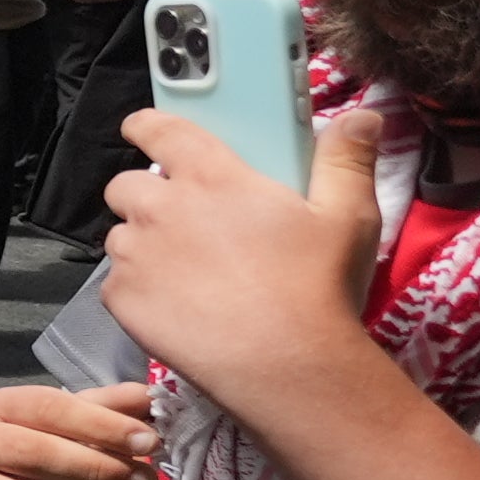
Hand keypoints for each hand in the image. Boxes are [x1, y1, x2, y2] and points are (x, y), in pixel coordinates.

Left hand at [98, 106, 386, 412]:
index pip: (159, 130)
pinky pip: (116, 282)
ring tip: (183, 268)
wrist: (286, 364)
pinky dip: (137, 288)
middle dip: (145, 194)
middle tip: (181, 218)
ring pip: (120, 235)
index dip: (146, 126)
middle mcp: (161, 208)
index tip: (143, 130)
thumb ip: (346, 159)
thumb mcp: (348, 215)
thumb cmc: (317, 286)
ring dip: (141, 242)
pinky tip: (175, 305)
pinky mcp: (121, 300)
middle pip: (126, 184)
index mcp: (210, 176)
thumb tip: (363, 115)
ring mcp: (135, 255)